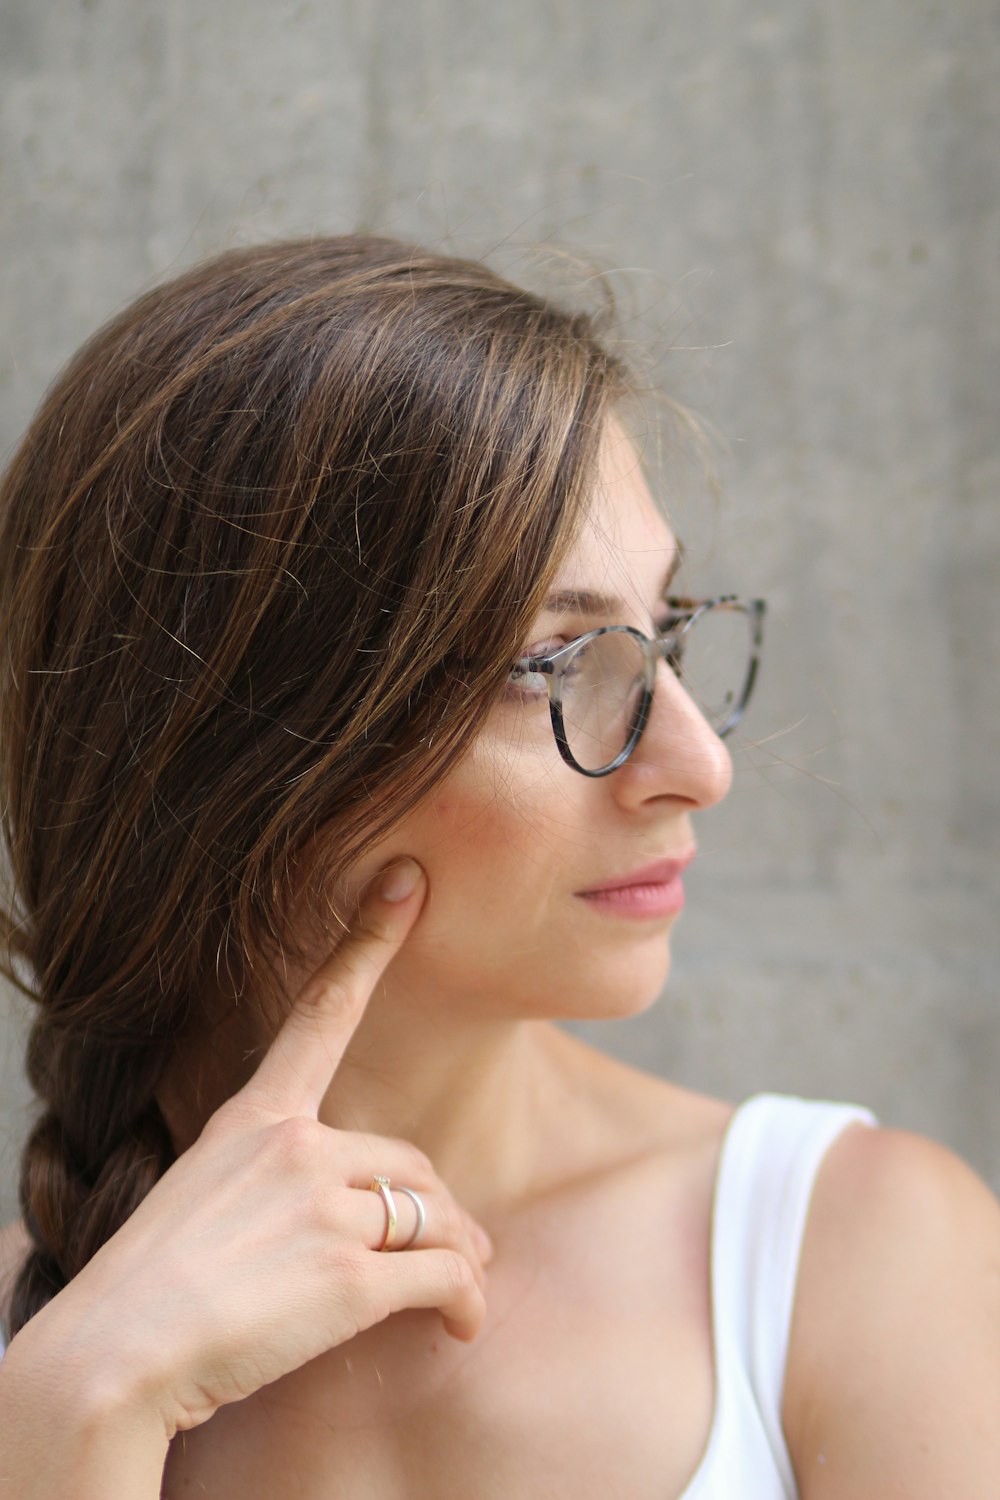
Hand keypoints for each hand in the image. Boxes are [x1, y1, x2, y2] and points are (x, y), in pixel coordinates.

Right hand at [37, 858, 489, 1438]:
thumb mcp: (197, 1203)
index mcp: (252, 1120)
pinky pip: (443, 1274)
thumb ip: (271, 1188)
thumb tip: (351, 1214)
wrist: (110, 1361)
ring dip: (460, 1256)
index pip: (320, 1013)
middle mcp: (295, 1147)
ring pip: (437, 1216)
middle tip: (457, 1250)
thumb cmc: (145, 1293)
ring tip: (462, 1294)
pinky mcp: (350, 1274)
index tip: (403, 883)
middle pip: (409, 1161)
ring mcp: (324, 1206)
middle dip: (438, 1211)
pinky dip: (463, 1301)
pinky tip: (457, 1325)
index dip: (367, 942)